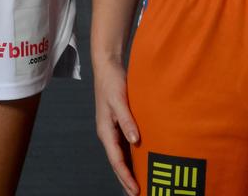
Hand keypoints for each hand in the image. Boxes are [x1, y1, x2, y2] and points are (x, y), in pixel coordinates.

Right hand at [94, 56, 139, 195]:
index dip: (126, 176)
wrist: (108, 66)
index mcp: (105, 130)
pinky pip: (126, 146)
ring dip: (130, 170)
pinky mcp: (120, 124)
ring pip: (122, 156)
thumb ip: (127, 120)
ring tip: (142, 185)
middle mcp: (108, 133)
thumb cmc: (112, 81)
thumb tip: (135, 141)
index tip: (136, 190)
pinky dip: (133, 157)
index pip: (116, 160)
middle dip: (126, 180)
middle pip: (118, 162)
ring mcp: (113, 129)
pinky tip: (142, 162)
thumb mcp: (119, 100)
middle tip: (139, 195)